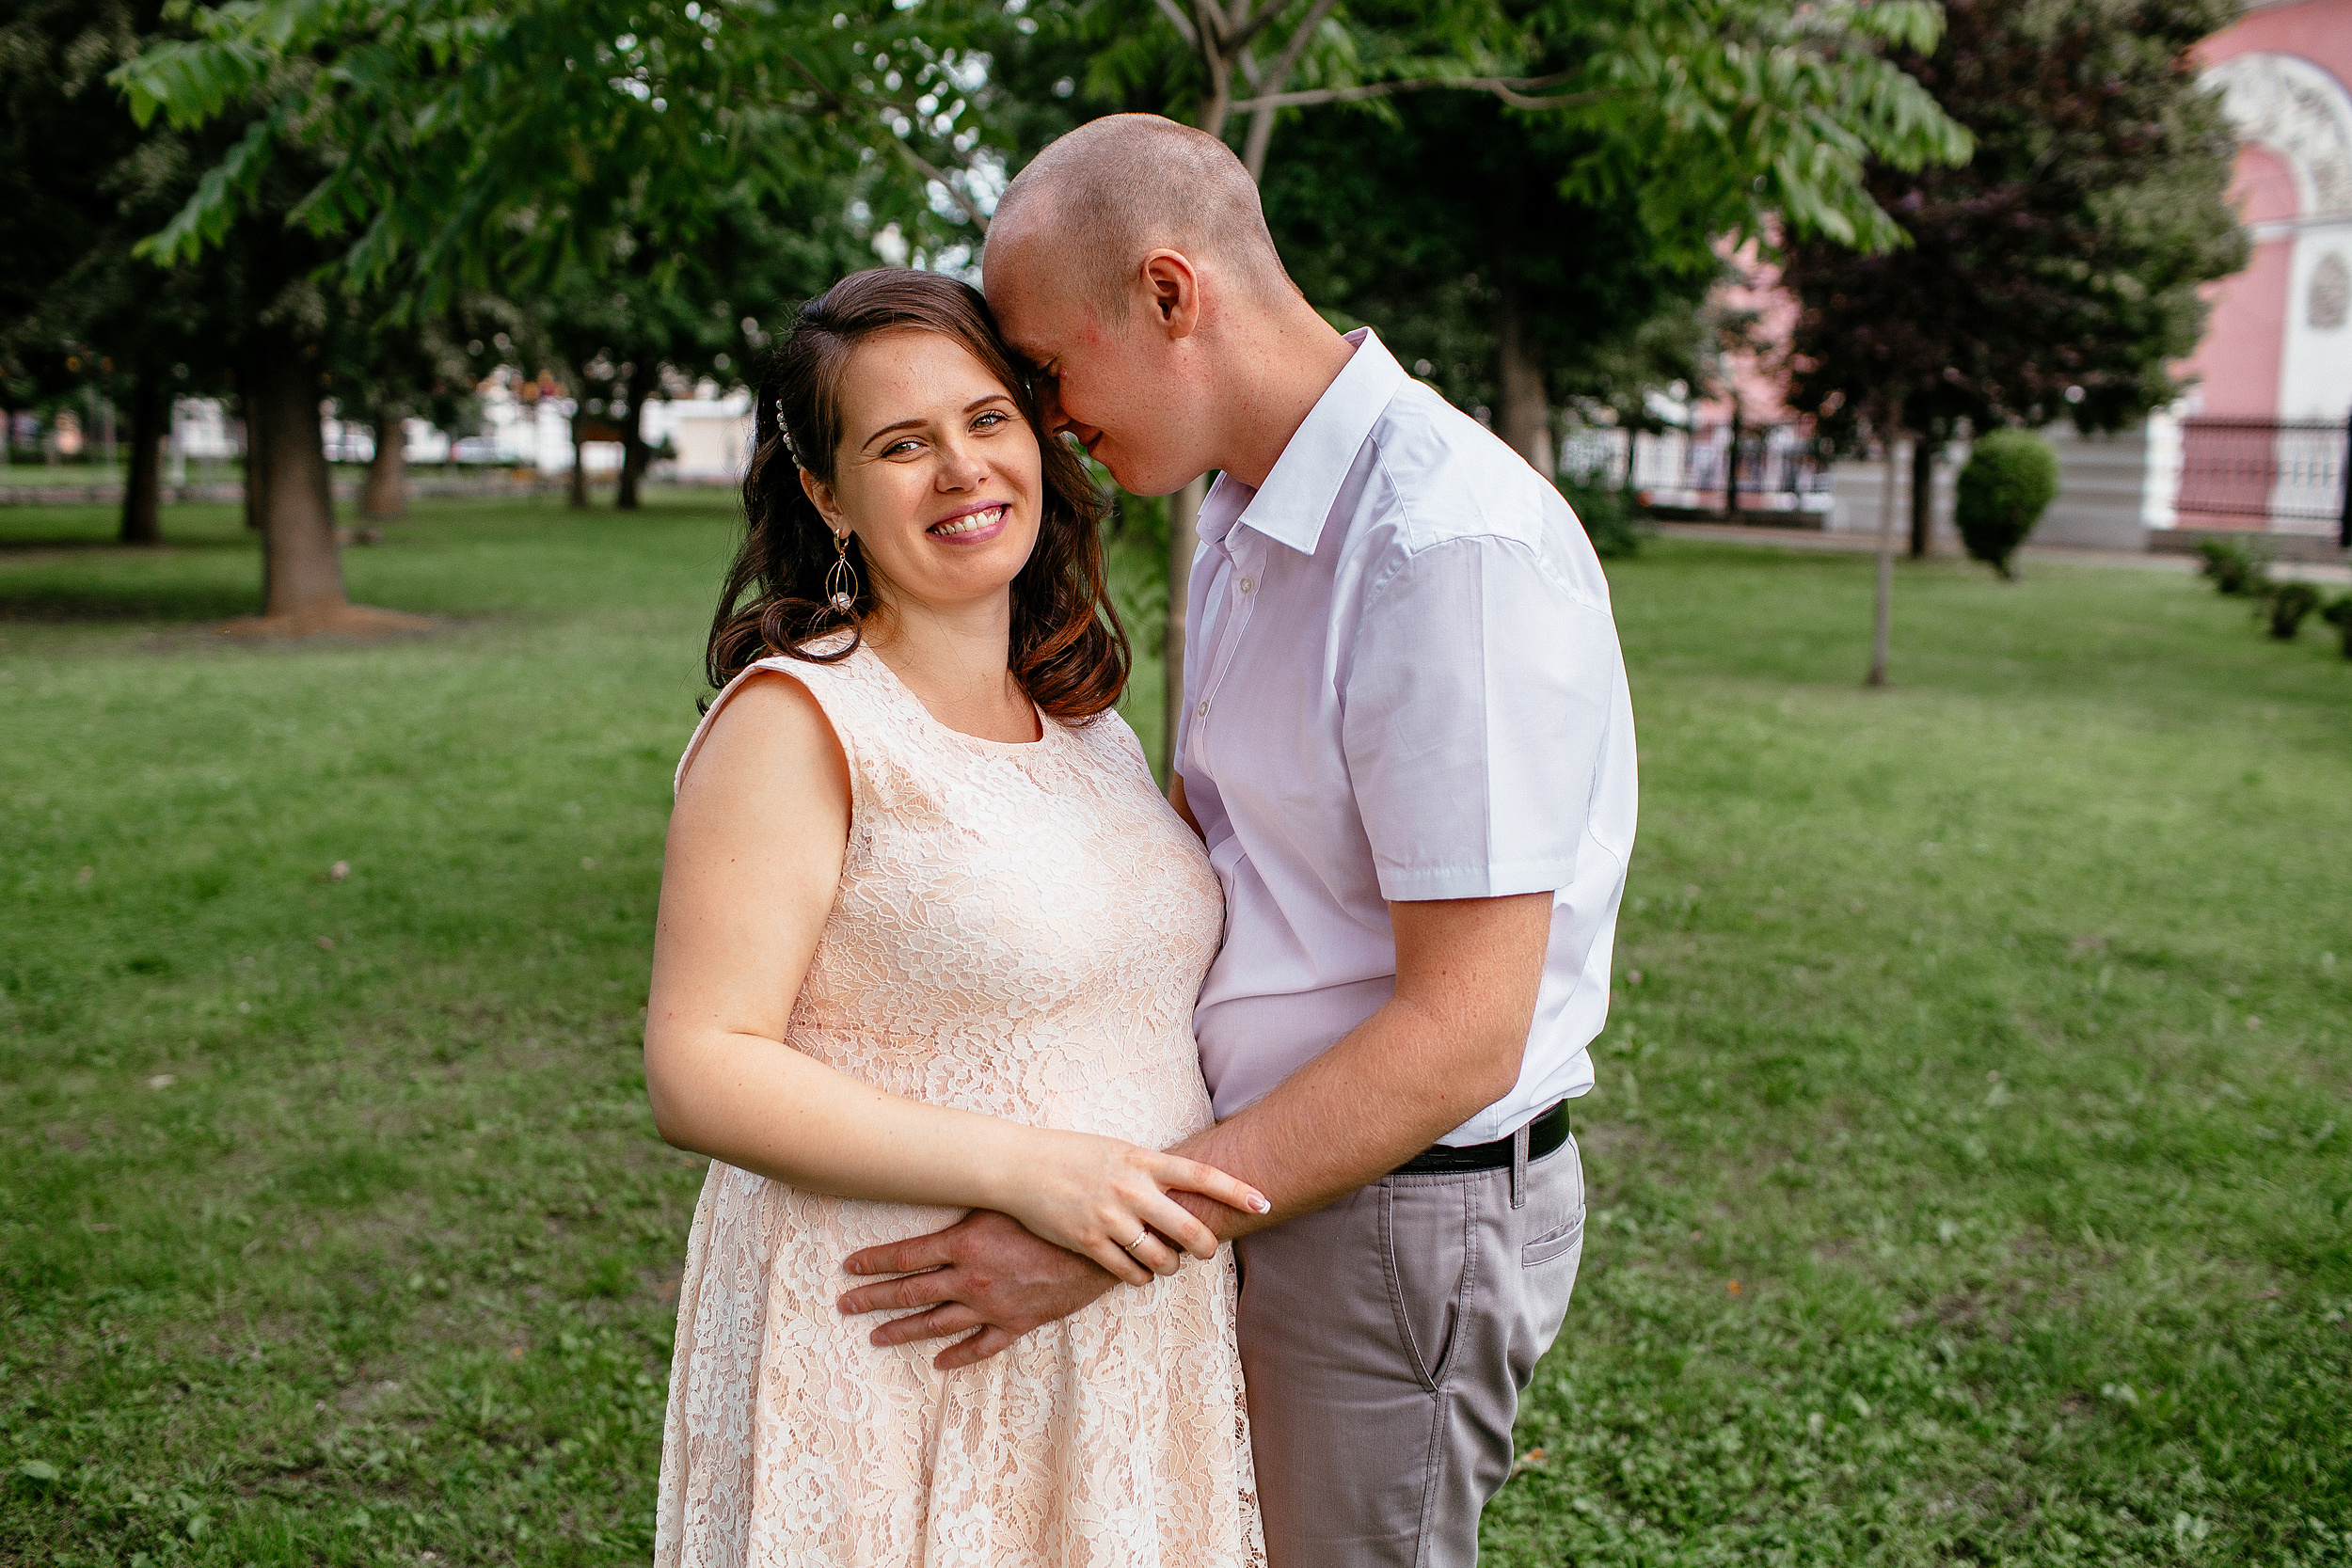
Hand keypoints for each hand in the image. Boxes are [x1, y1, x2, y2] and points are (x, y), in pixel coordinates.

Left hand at [839, 1210, 1118, 1368]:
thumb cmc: (1054, 1213)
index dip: (873, 1262)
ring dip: (903, 1329)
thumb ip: (970, 1206)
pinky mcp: (1017, 1323)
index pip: (906, 1256)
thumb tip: (938, 1190)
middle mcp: (971, 1278)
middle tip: (845, 1306)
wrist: (1103, 1246)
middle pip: (911, 1291)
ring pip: (937, 1323)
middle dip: (873, 1299)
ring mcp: (993, 1305)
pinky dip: (958, 1355)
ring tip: (876, 1336)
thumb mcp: (1004, 1200)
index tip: (849, 1267)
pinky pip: (981, 1346)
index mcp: (965, 1243)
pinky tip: (938, 1362)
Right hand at [999, 1127, 1266, 1285]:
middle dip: (1206, 1245)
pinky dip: (1140, 1277)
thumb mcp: (1117, 1149)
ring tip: (1168, 1261)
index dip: (1236, 1191)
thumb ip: (1150, 1168)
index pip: (1200, 1176)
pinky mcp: (1087, 1242)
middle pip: (1188, 1228)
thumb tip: (1186, 1186)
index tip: (1263, 1202)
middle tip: (1207, 1249)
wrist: (1019, 1166)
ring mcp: (1109, 1217)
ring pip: (1161, 1257)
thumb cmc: (1071, 1154)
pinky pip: (1128, 1272)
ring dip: (1171, 1265)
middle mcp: (1131, 1189)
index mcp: (1142, 1160)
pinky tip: (1139, 1271)